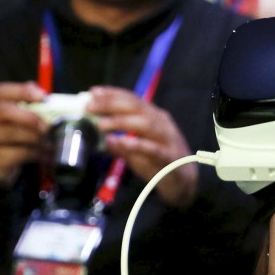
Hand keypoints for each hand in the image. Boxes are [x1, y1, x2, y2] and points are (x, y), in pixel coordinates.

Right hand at [0, 81, 48, 189]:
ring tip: (49, 141)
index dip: (22, 91)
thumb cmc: (5, 136)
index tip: (43, 97)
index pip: (0, 92)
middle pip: (3, 111)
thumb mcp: (12, 118)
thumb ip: (24, 103)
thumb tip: (41, 93)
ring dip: (35, 137)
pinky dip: (34, 153)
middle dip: (28, 116)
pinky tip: (42, 154)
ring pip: (12, 134)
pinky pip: (17, 154)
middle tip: (46, 125)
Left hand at [86, 86, 197, 207]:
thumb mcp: (134, 152)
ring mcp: (167, 139)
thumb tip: (100, 138)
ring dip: (121, 121)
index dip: (113, 94)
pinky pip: (154, 149)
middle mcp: (161, 123)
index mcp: (153, 117)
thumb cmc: (158, 163)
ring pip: (145, 124)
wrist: (184, 183)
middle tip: (90, 107)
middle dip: (111, 104)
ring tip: (101, 124)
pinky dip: (137, 144)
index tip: (93, 92)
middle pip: (136, 107)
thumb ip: (119, 144)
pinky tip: (122, 142)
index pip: (132, 100)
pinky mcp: (170, 157)